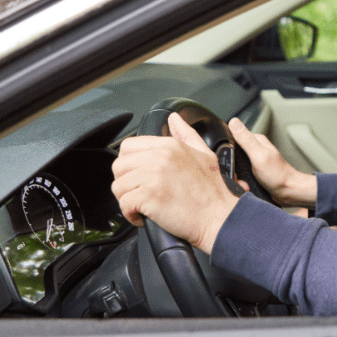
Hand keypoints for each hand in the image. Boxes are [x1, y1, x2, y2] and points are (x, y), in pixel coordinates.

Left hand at [111, 113, 237, 252]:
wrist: (218, 217)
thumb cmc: (212, 191)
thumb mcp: (204, 154)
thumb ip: (186, 134)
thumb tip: (174, 119)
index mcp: (170, 146)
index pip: (128, 147)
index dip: (130, 164)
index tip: (141, 176)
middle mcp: (159, 157)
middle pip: (118, 166)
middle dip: (126, 182)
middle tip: (142, 192)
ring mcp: (153, 176)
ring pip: (118, 186)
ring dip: (128, 200)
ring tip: (145, 205)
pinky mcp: (149, 196)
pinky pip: (124, 204)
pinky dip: (131, 215)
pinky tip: (146, 216)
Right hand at [228, 118, 317, 207]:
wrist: (288, 191)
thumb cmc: (278, 175)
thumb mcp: (259, 155)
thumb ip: (246, 139)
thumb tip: (234, 122)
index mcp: (255, 140)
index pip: (232, 139)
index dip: (227, 152)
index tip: (232, 165)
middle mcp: (254, 148)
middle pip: (232, 155)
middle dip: (232, 168)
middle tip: (240, 177)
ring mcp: (254, 160)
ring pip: (235, 166)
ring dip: (236, 177)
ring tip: (244, 183)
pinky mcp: (253, 170)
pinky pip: (240, 175)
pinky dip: (240, 181)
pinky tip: (245, 185)